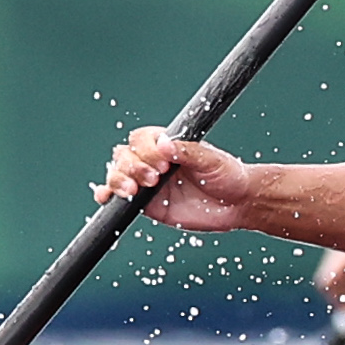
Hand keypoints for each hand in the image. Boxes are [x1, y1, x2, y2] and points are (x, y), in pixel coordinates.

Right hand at [98, 128, 259, 231]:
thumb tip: (164, 144)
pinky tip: (106, 197)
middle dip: (132, 167)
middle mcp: (154, 161)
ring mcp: (148, 184)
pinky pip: (120, 199)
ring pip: (118, 175)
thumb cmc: (228, 176)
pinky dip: (108, 195)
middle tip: (154, 179)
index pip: (141, 139)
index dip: (146, 150)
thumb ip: (188, 151)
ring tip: (133, 191)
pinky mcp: (147, 205)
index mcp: (168, 144)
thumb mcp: (212, 160)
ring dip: (118, 180)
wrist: (238, 204)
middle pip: (124, 156)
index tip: (162, 163)